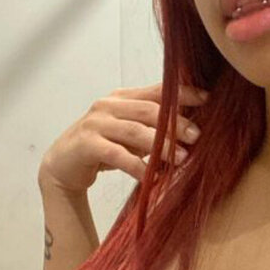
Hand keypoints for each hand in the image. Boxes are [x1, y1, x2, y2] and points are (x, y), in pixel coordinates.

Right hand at [38, 83, 209, 193]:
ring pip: (135, 131)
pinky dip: (137, 167)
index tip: (206, 98)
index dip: (182, 94)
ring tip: (181, 159)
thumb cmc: (103, 149)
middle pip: (149, 111)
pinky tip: (152, 178)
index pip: (156, 91)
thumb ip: (152, 128)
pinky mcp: (87, 144)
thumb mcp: (130, 135)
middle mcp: (108, 105)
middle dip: (175, 123)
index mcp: (121, 97)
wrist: (63, 166)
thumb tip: (191, 132)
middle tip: (197, 137)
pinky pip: (118, 155)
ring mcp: (96, 123)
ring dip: (161, 146)